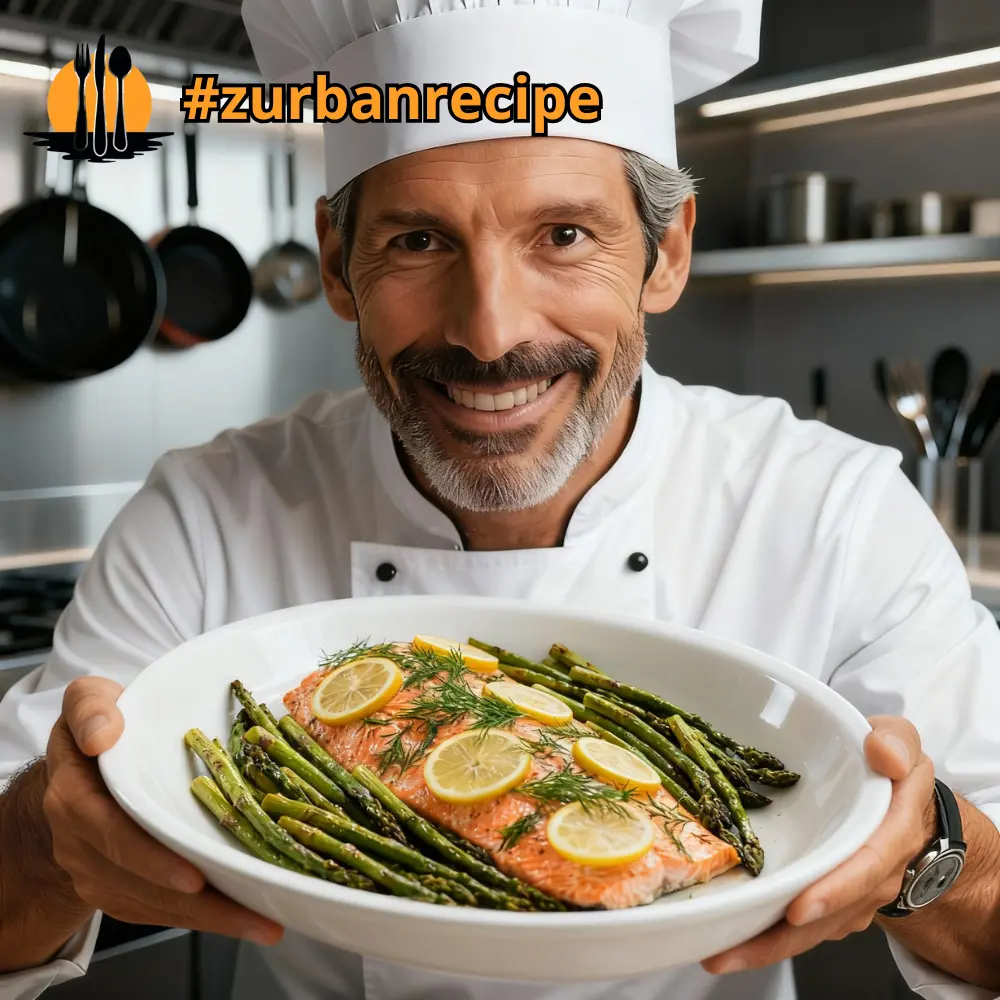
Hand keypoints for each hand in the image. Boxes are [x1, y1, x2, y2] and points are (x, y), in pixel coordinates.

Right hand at [43, 676, 283, 945]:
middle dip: (194, 902)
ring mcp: (97, 871)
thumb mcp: (89, 700)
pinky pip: (156, 911)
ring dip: (207, 918)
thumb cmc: (99, 726)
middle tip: (247, 906)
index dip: (151, 858)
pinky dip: (199, 918)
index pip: (110, 834)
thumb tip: (102, 734)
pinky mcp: (119, 886)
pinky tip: (240, 917)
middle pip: (137, 882)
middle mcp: (81, 842)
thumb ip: (92, 707)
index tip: (193, 876)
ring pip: (151, 905)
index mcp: (75, 796)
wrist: (76, 769)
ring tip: (260, 919)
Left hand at [702, 715, 935, 975]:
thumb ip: (896, 742)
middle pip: (830, 915)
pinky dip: (767, 938)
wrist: (903, 808)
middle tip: (731, 948)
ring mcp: (851, 895)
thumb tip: (883, 754)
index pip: (866, 866)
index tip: (798, 908)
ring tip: (717, 954)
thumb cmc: (891, 770)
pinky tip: (728, 943)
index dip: (835, 890)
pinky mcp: (829, 903)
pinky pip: (801, 927)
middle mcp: (874, 873)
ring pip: (811, 931)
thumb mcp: (901, 743)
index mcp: (891, 831)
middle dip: (782, 937)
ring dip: (766, 946)